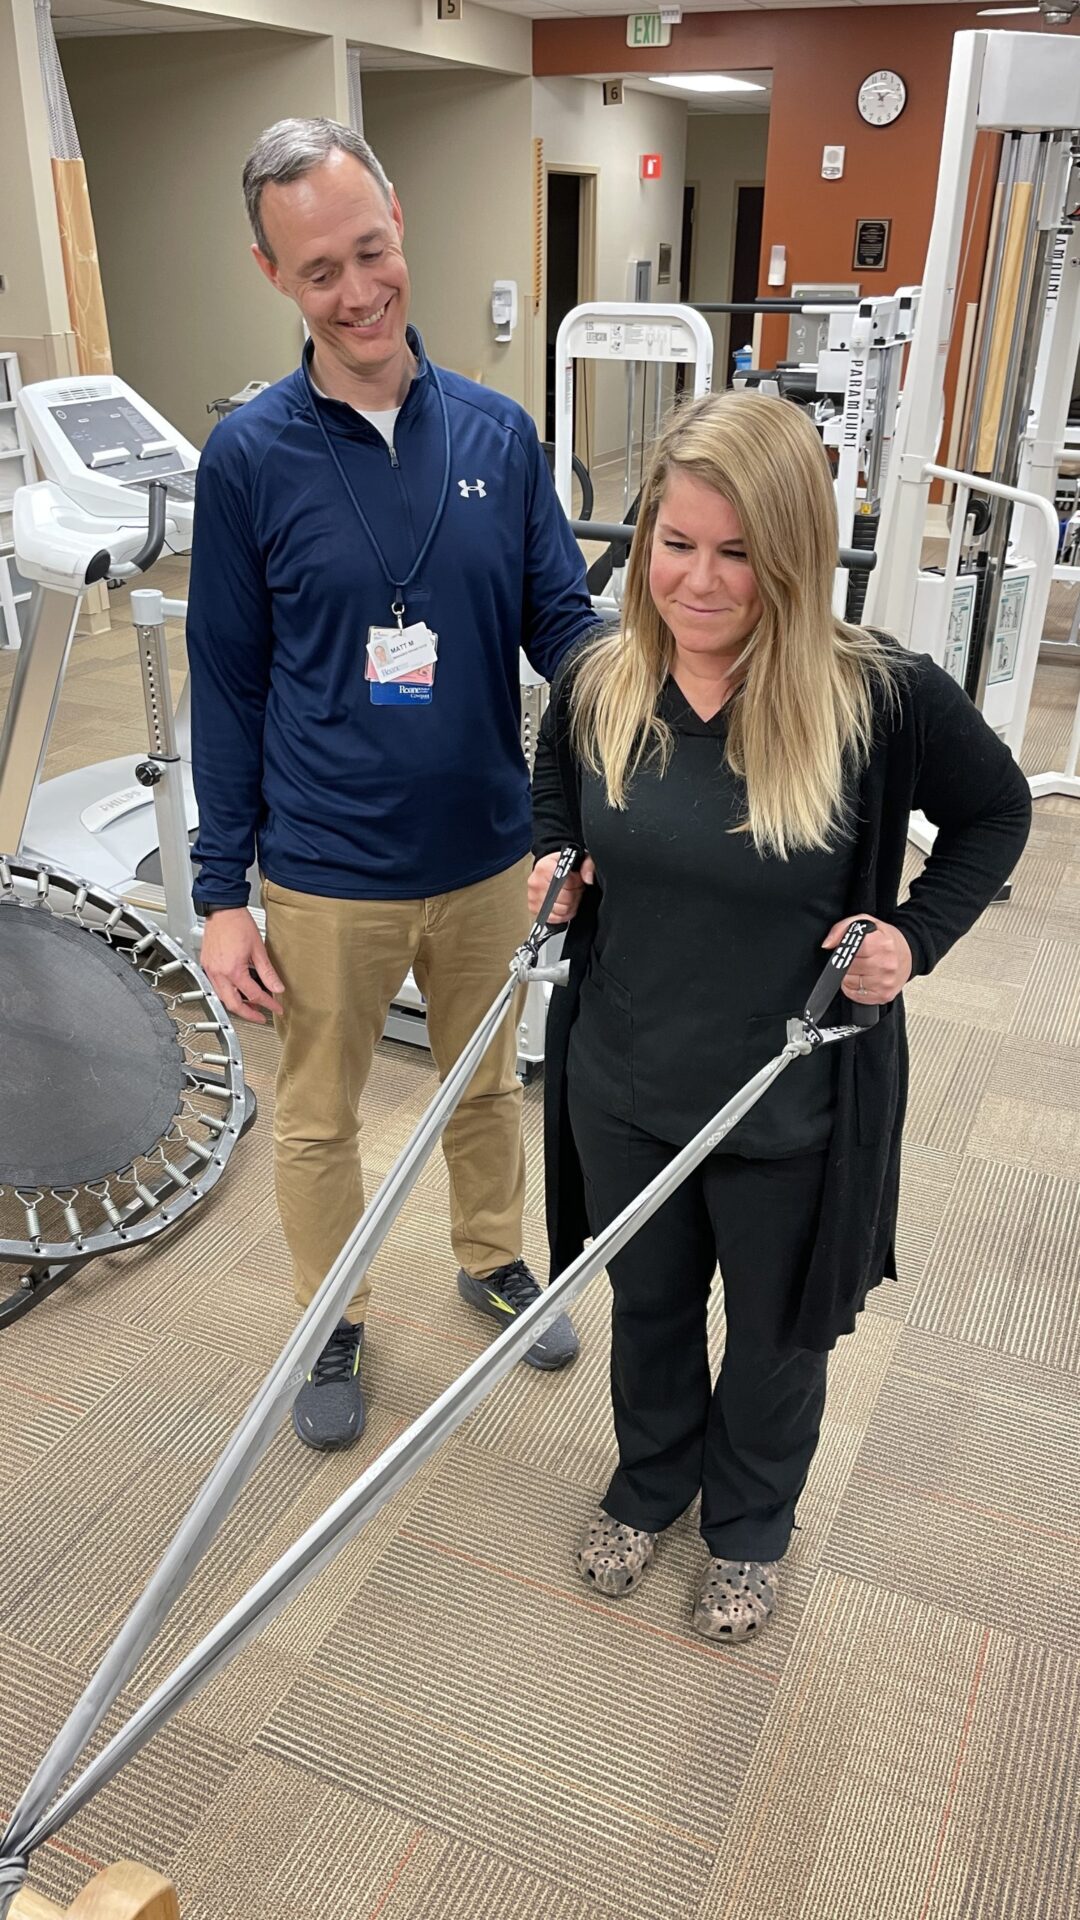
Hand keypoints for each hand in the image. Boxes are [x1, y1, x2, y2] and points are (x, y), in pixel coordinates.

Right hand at [200, 907, 284, 1023]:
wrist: (222, 909)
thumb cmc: (238, 923)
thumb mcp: (258, 950)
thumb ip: (268, 973)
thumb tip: (277, 987)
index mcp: (233, 970)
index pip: (254, 995)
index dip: (268, 1004)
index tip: (276, 1007)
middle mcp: (219, 973)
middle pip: (233, 1004)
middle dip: (248, 1014)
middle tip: (261, 1017)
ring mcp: (210, 970)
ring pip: (222, 997)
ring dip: (237, 1005)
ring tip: (251, 1005)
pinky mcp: (206, 965)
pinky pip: (215, 987)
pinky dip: (227, 993)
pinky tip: (236, 991)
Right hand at [528, 850, 596, 924]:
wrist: (550, 870)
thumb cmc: (563, 866)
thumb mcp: (578, 859)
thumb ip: (588, 865)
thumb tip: (588, 878)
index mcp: (545, 867)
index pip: (567, 882)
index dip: (577, 883)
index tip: (577, 880)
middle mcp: (536, 882)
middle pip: (564, 898)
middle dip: (574, 895)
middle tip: (574, 889)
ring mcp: (533, 897)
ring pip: (561, 910)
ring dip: (570, 905)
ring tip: (570, 896)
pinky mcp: (534, 909)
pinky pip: (554, 918)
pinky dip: (563, 914)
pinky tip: (565, 905)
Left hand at [822, 914, 912, 1005]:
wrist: (910, 955)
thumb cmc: (887, 940)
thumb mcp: (866, 923)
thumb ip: (843, 929)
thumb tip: (828, 944)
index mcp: (882, 944)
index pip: (851, 950)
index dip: (845, 950)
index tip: (847, 949)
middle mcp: (886, 964)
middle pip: (848, 968)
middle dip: (847, 963)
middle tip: (857, 957)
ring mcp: (885, 982)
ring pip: (849, 982)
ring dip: (849, 976)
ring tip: (862, 967)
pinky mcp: (883, 996)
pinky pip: (855, 995)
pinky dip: (855, 987)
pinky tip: (865, 978)